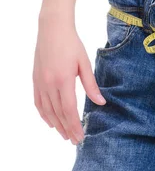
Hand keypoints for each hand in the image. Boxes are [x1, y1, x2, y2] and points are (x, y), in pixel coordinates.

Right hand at [33, 18, 105, 144]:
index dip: (74, 125)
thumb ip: (91, 85)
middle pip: (58, 113)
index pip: (69, 110)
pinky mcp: (36, 79)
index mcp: (63, 80)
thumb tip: (101, 103)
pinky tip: (50, 121)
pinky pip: (38, 102)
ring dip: (56, 125)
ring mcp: (40, 82)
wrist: (52, 29)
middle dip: (67, 129)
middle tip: (75, 141)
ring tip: (64, 135)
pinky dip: (44, 114)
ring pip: (47, 110)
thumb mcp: (85, 64)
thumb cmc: (72, 44)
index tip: (80, 136)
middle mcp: (49, 84)